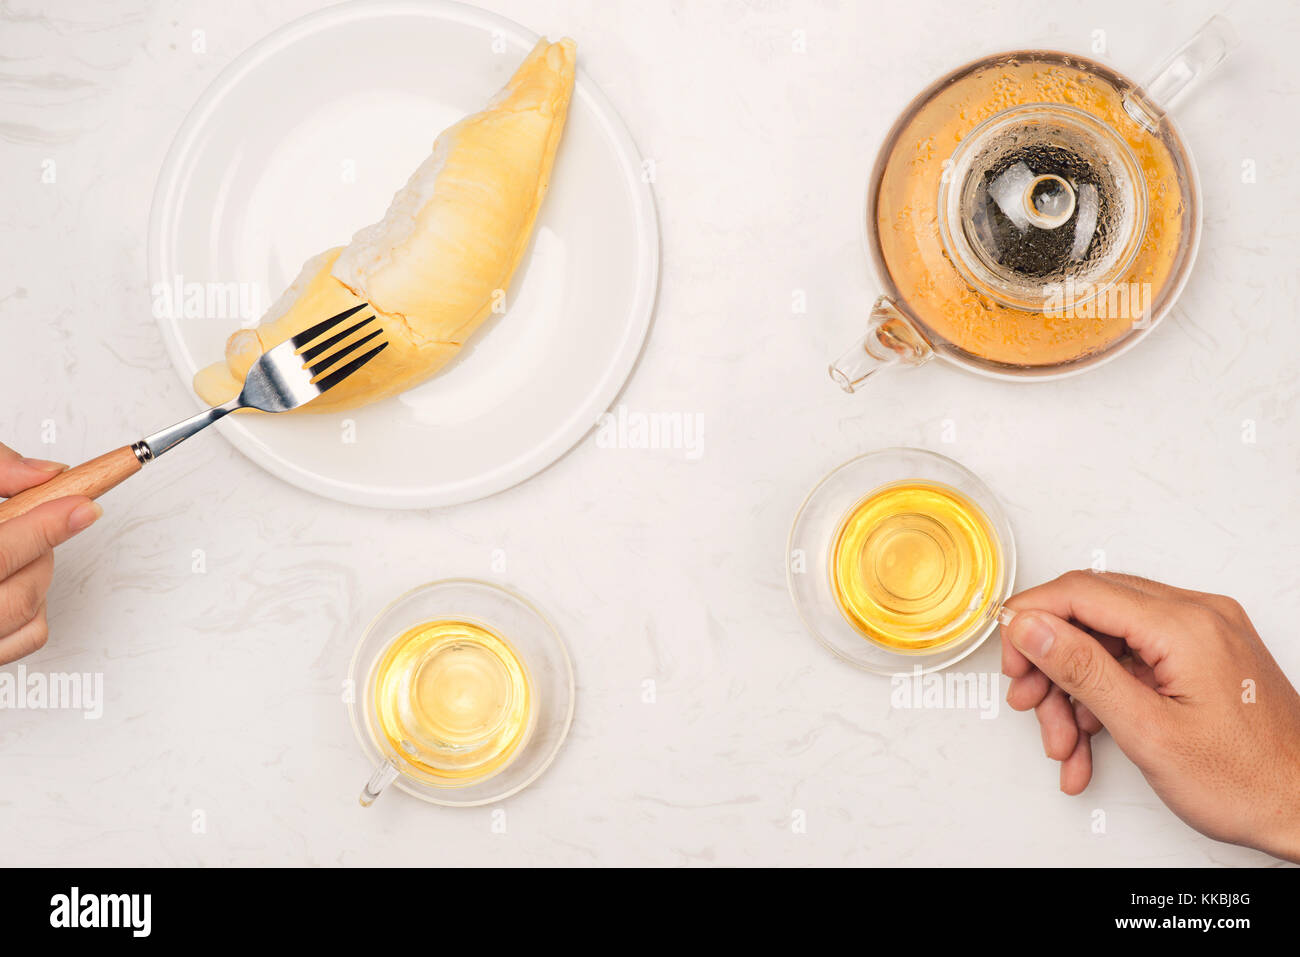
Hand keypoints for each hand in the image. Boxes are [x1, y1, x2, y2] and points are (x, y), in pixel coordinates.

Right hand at [0, 444, 100, 664]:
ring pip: (26, 616)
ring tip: (14, 544)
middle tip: (39, 517)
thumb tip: (41, 474)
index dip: (44, 527)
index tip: (83, 506)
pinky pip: (24, 639)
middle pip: (18, 593)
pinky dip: (32, 607)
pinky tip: (10, 579)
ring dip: (38, 574)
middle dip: (42, 548)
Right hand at [1001, 570, 1299, 862]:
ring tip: (1064, 739)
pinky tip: (1092, 736)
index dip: (1031, 616)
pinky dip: (1106, 692)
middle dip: (1050, 660)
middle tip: (1029, 698)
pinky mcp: (1203, 653)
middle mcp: (1198, 616)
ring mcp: (1203, 633)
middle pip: (1091, 613)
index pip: (1082, 592)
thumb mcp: (1146, 730)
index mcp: (1185, 626)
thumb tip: (1031, 626)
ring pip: (1107, 640)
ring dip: (1075, 687)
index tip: (1005, 645)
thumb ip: (1082, 670)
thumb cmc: (1246, 781)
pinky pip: (1135, 657)